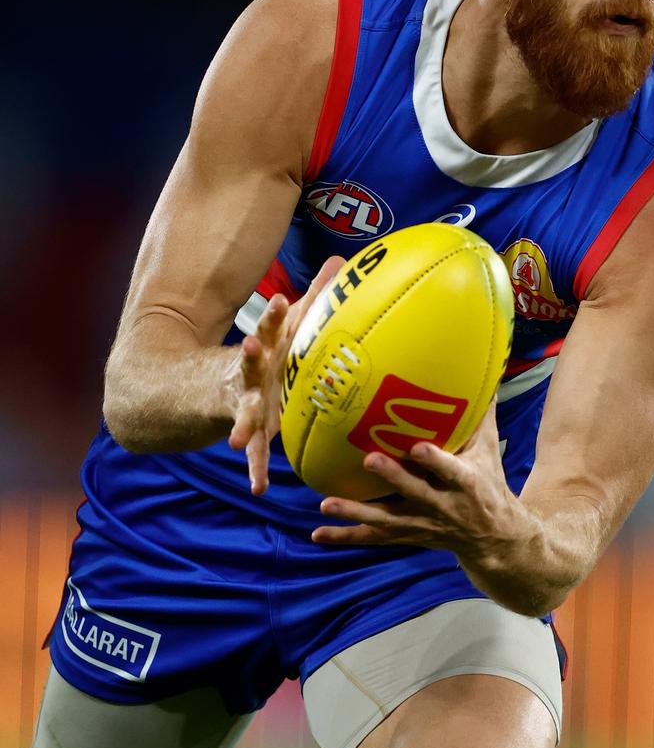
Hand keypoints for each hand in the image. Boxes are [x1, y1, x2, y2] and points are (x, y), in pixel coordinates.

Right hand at [226, 256, 344, 493]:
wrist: (217, 384)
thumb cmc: (272, 351)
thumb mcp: (289, 325)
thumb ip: (315, 296)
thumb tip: (342, 260)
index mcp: (267, 346)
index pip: (270, 325)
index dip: (275, 313)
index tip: (280, 299)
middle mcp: (253, 372)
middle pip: (251, 360)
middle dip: (251, 352)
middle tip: (249, 342)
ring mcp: (247, 402)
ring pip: (244, 413)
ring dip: (242, 425)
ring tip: (234, 441)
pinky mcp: (250, 429)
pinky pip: (255, 452)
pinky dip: (256, 469)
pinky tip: (259, 487)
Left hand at [311, 398, 525, 561]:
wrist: (493, 537)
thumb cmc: (489, 482)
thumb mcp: (489, 450)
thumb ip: (481, 413)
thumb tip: (483, 372)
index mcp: (466, 483)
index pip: (452, 471)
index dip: (435, 461)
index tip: (418, 447)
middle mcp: (443, 506)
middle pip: (415, 493)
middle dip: (393, 478)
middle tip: (368, 459)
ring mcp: (423, 524)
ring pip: (387, 520)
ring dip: (356, 513)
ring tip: (326, 504)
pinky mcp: (407, 536)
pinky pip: (374, 537)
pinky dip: (345, 536)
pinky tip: (317, 532)